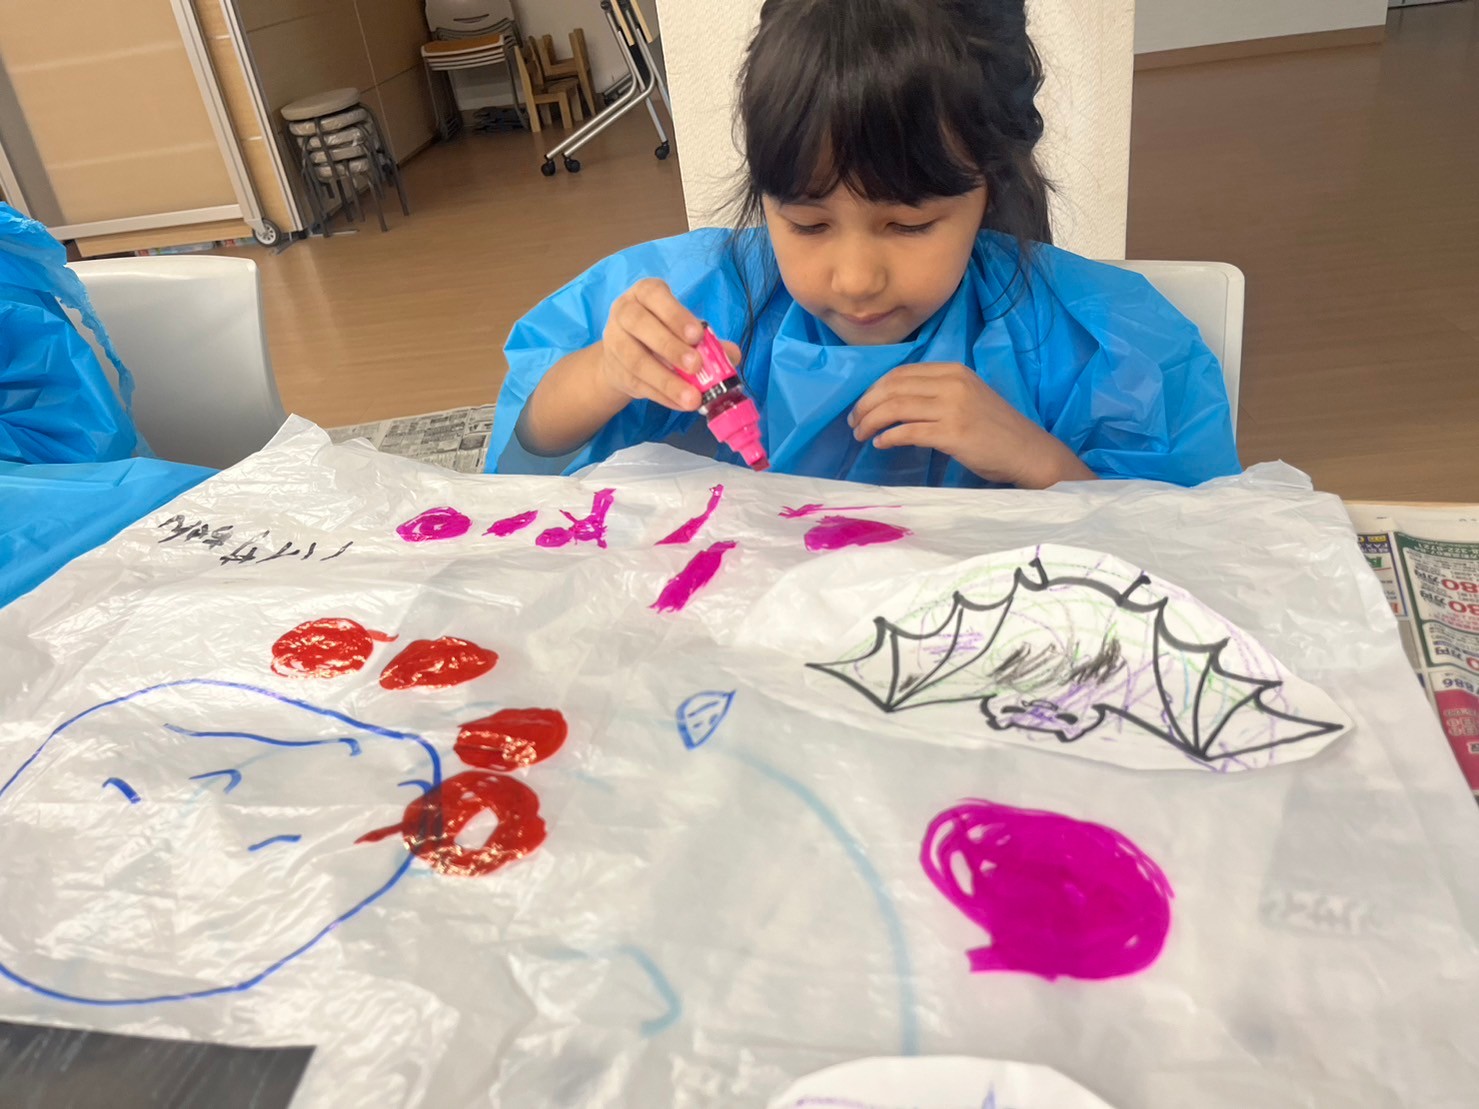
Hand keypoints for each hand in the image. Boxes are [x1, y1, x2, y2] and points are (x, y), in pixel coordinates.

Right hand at [597, 279, 738, 411]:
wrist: (624, 357)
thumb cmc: (661, 333)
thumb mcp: (684, 329)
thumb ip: (709, 339)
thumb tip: (732, 354)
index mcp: (645, 294)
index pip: (654, 296)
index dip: (675, 315)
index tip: (697, 335)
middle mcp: (624, 312)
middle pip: (640, 324)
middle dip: (670, 346)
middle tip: (696, 366)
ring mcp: (614, 342)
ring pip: (636, 361)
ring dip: (666, 381)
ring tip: (692, 397)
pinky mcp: (615, 371)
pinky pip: (638, 384)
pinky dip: (662, 396)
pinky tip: (681, 404)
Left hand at [849, 363, 1094, 487]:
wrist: (1028, 452)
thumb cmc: (995, 430)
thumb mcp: (966, 398)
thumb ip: (935, 394)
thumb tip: (893, 403)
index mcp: (953, 370)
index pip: (901, 373)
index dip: (874, 389)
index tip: (861, 406)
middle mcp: (952, 383)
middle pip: (893, 387)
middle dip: (865, 405)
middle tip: (853, 423)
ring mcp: (953, 407)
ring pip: (896, 407)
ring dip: (871, 421)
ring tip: (861, 435)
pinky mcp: (953, 433)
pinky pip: (908, 431)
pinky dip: (889, 437)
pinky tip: (881, 444)